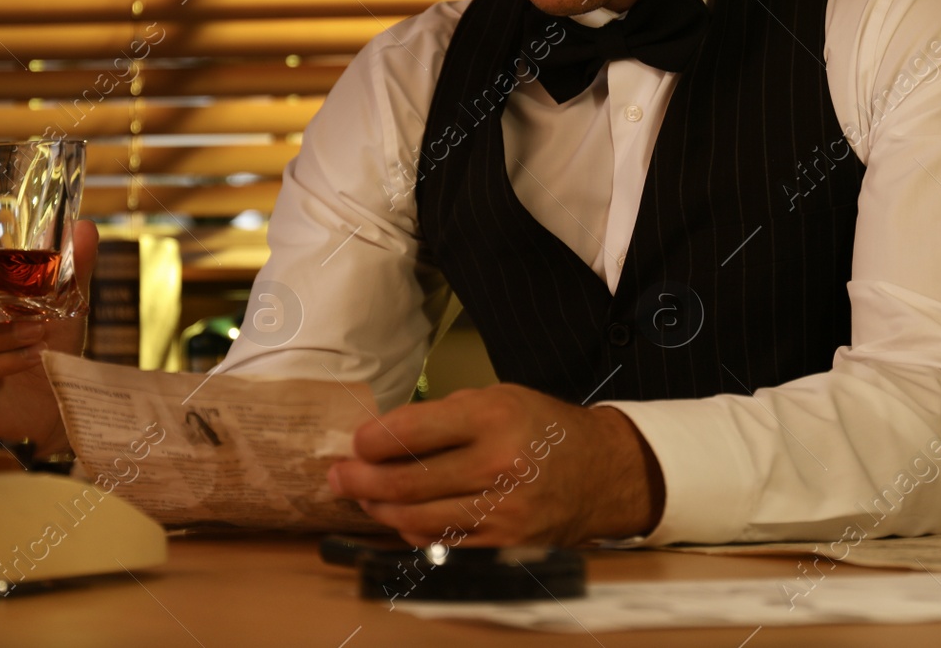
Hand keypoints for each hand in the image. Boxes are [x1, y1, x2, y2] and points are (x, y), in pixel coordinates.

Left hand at [326, 383, 664, 547]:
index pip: (412, 431)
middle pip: (407, 482)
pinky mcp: (506, 544)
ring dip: (380, 510)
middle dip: (361, 481)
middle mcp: (497, 464)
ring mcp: (502, 510)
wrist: (603, 471)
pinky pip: (443, 542)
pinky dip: (414, 531)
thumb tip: (384, 437)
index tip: (355, 442)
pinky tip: (401, 519)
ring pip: (418, 519)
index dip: (372, 440)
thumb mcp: (499, 397)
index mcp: (493, 416)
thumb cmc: (543, 428)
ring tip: (362, 499)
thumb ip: (445, 416)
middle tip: (338, 477)